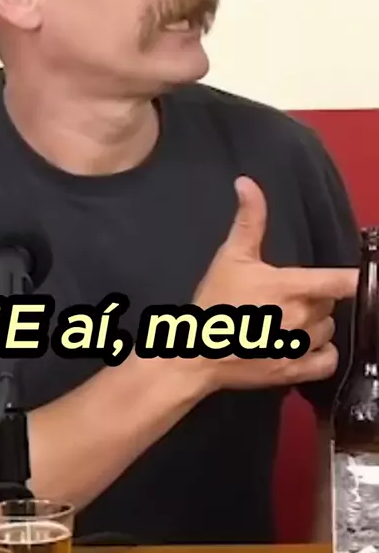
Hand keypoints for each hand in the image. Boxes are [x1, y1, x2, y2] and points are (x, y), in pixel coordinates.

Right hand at [192, 176, 357, 391]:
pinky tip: (303, 344)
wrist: (196, 353)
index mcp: (290, 287)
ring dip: (315, 323)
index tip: (359, 277)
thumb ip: (249, 220)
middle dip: (315, 296)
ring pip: (328, 329)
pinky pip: (328, 360)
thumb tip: (247, 182)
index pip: (342, 282)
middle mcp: (301, 318)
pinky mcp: (295, 372)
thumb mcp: (230, 256)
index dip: (357, 278)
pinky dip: (321, 353)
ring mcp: (299, 347)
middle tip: (287, 294)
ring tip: (289, 320)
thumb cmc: (215, 301)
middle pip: (329, 302)